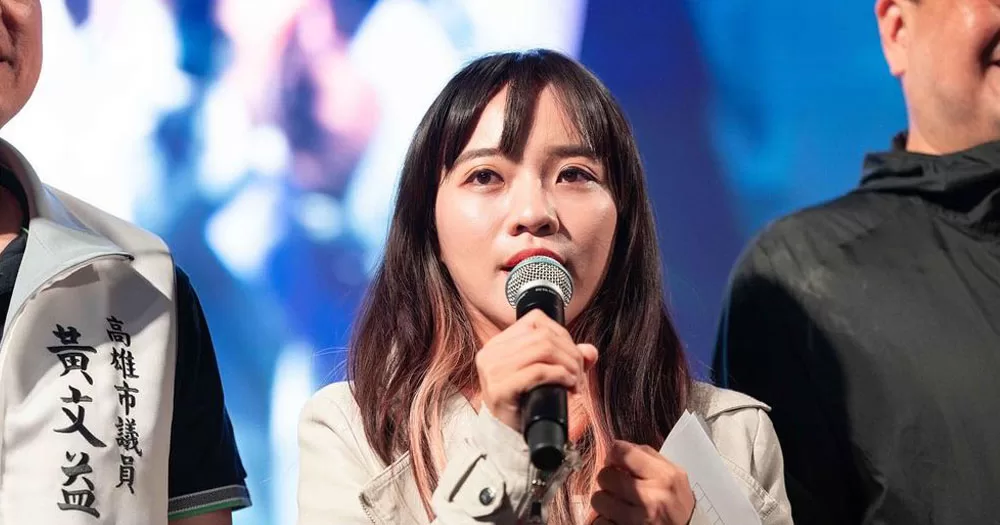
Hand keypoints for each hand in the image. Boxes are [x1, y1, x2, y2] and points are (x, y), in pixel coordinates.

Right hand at [475, 309, 598, 430]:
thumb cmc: (524, 404)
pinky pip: (538, 371)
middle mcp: (491, 353)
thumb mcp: (544, 376)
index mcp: (497, 344)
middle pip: (543, 336)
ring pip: (543, 350)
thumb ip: (566, 359)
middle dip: (570, 353)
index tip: (573, 356)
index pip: (535, 320)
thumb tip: (591, 351)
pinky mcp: (499, 389)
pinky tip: (568, 385)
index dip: (562, 334)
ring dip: (568, 364)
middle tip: (579, 374)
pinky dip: (560, 375)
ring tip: (575, 381)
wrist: (506, 438)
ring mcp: (493, 370)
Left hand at [589, 440, 694, 524]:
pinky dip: (605, 520)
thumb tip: (618, 449)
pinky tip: (618, 518)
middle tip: (617, 485)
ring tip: (617, 503)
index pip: (623, 453)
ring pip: (598, 499)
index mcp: (663, 476)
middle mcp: (650, 497)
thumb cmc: (677, 503)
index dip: (614, 454)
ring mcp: (637, 520)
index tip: (614, 460)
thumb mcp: (674, 475)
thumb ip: (648, 457)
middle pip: (605, 476)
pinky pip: (600, 522)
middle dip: (608, 479)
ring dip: (604, 501)